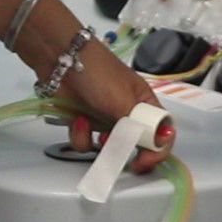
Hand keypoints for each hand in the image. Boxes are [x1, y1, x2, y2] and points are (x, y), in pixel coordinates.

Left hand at [59, 38, 173, 172]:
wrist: (60, 60)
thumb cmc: (97, 72)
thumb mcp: (123, 100)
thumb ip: (139, 126)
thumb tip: (157, 145)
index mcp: (145, 103)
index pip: (161, 133)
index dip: (157, 150)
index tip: (144, 161)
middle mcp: (127, 113)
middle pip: (135, 144)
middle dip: (124, 150)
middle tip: (117, 155)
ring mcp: (104, 118)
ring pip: (108, 146)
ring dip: (99, 143)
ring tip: (93, 129)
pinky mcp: (84, 122)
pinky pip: (86, 142)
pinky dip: (81, 135)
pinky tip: (77, 120)